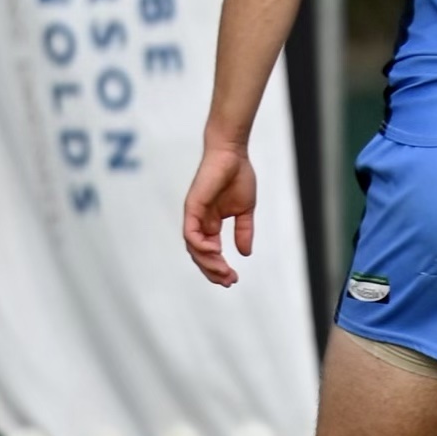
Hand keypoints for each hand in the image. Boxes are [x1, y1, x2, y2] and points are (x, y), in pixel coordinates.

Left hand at [182, 141, 255, 286]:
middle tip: (228, 281)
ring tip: (224, 271)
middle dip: (213, 271)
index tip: (233, 279)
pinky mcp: (192, 207)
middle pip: (200, 255)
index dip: (219, 268)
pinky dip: (201, 246)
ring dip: (208, 263)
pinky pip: (191, 233)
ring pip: (194, 248)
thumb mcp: (245, 210)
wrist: (232, 154)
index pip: (210, 252)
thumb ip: (243, 231)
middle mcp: (199, 222)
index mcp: (210, 224)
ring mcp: (194, 216)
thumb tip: (245, 253)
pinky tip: (216, 252)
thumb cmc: (238, 176)